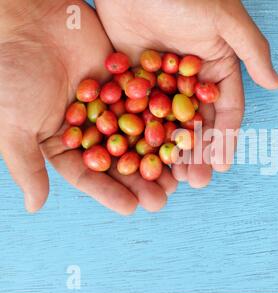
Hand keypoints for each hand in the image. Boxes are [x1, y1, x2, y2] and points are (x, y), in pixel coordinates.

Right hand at [0, 0, 175, 213]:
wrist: (30, 19)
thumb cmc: (13, 71)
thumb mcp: (14, 123)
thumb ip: (26, 165)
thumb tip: (34, 206)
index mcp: (64, 142)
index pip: (89, 174)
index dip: (109, 192)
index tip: (131, 208)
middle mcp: (91, 128)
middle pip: (119, 160)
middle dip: (140, 180)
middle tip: (162, 198)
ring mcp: (111, 106)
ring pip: (139, 136)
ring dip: (158, 156)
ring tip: (178, 176)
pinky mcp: (127, 83)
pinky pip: (148, 104)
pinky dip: (164, 119)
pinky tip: (181, 136)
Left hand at [95, 0, 277, 187]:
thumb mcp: (227, 20)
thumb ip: (253, 52)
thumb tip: (276, 85)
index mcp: (216, 67)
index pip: (225, 109)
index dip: (226, 138)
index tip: (222, 165)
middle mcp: (191, 79)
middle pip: (197, 123)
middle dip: (199, 153)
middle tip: (196, 182)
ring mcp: (162, 80)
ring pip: (168, 124)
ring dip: (171, 152)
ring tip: (172, 179)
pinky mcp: (133, 77)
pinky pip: (139, 111)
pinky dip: (140, 135)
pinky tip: (141, 157)